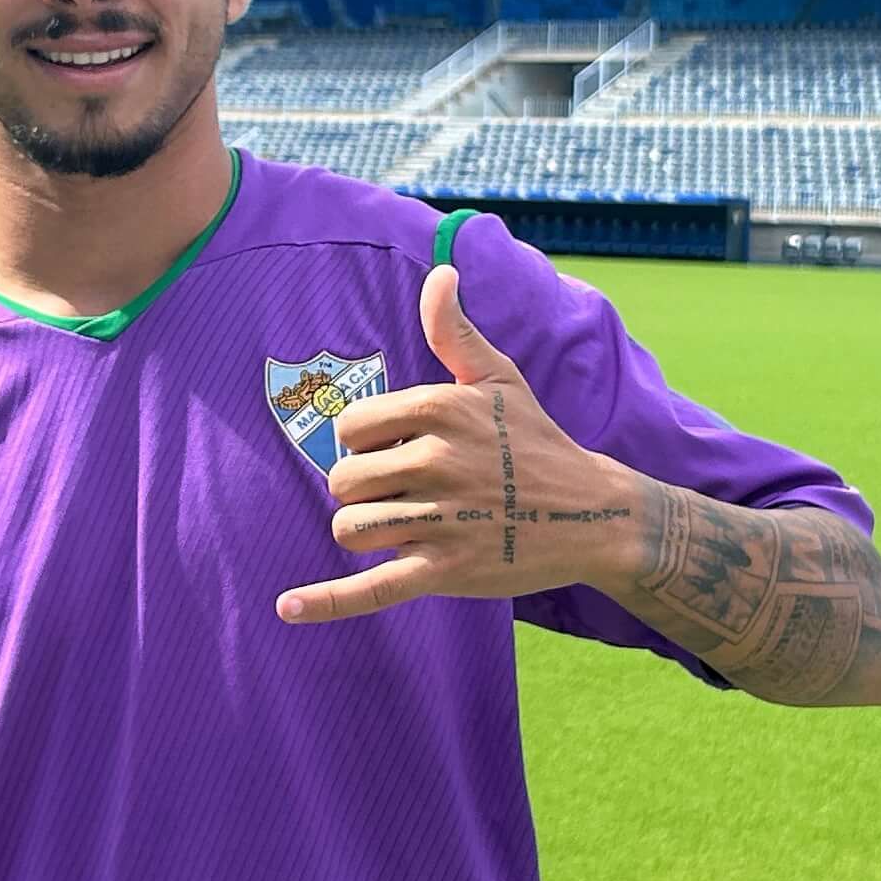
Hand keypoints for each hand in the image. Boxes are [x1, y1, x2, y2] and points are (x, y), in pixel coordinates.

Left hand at [276, 263, 642, 625]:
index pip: (350, 427)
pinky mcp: (446, 570)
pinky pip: (373, 587)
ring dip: (366, 533)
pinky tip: (286, 607)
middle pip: (344, 481)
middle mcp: (438, 461)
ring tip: (404, 529)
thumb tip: (440, 272)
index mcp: (441, 410)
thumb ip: (455, 331)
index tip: (398, 454)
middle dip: (364, 491)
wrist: (593, 514)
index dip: (363, 445)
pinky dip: (328, 601)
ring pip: (351, 528)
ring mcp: (442, 519)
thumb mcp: (498, 380)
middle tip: (408, 495)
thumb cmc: (537, 443)